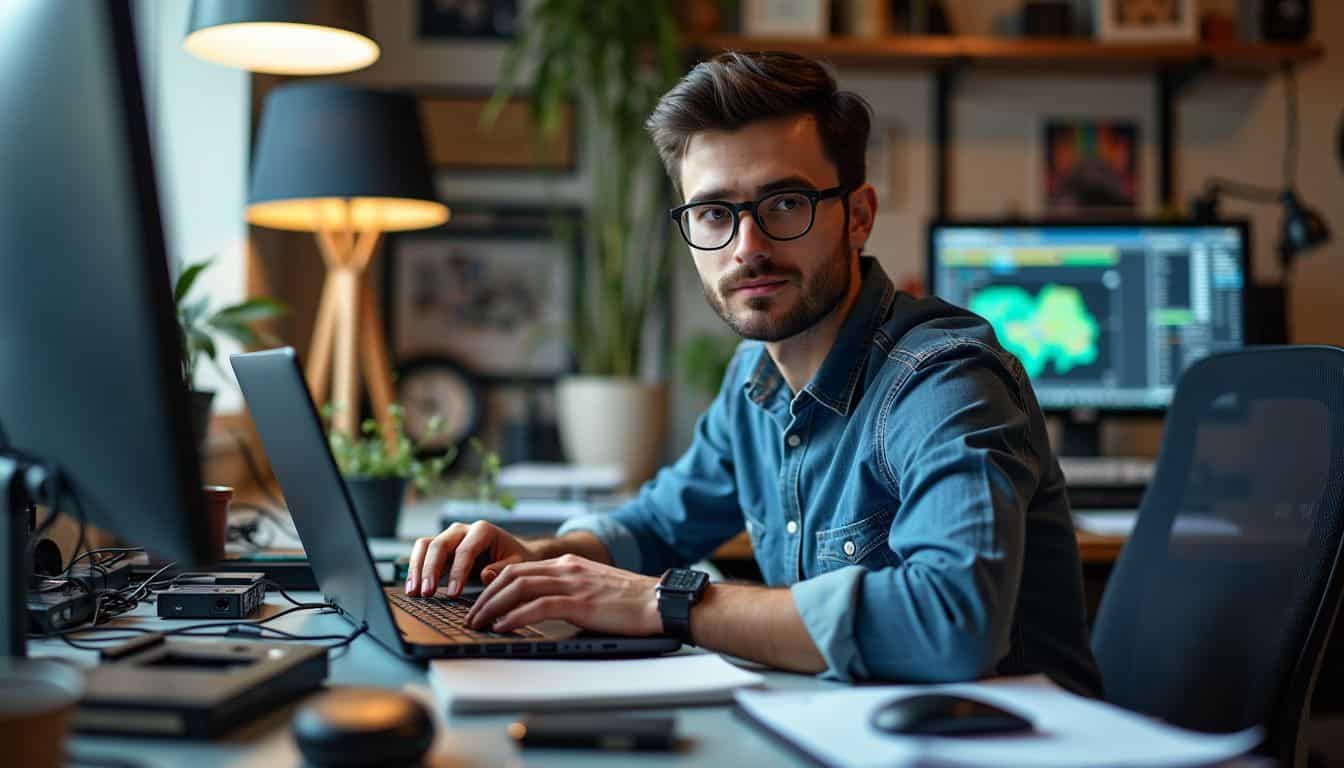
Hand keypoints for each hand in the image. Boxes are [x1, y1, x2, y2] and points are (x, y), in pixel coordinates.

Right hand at [405, 520, 534, 597]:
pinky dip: (414, 569)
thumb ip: (502, 570)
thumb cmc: (514, 558)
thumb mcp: (516, 564)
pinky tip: (412, 588)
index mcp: (483, 530)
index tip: (453, 593)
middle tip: (427, 593)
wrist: (511, 551)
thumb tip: (485, 575)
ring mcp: (448, 537)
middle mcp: (462, 530)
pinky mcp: (439, 548)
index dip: (457, 572)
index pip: (465, 550)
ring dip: (417, 569)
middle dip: (431, 570)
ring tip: (414, 592)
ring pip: (425, 546)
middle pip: (440, 544)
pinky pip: (421, 553)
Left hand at [464, 554, 662, 636]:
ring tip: (479, 624)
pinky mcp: (581, 602)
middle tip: (471, 617)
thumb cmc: (630, 602)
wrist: (660, 601)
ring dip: (493, 607)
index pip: (519, 568)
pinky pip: (538, 606)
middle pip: (511, 575)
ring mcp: (573, 583)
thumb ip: (567, 592)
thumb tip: (541, 609)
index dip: (493, 584)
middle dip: (485, 597)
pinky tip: (503, 627)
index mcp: (568, 564)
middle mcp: (566, 568)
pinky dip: (515, 616)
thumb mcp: (592, 588)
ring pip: (519, 588)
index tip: (480, 602)